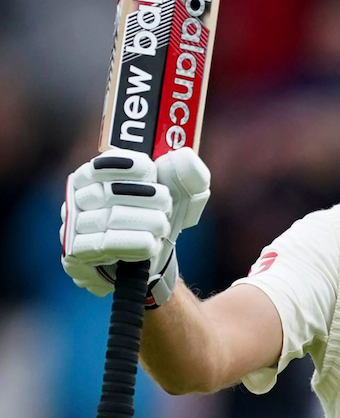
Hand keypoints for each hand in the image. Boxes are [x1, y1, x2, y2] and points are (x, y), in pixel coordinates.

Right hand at [60, 147, 210, 306]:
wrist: (151, 262)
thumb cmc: (159, 218)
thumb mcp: (182, 193)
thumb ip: (189, 172)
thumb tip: (182, 156)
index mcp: (92, 175)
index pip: (103, 164)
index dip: (131, 167)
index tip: (152, 173)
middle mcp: (75, 199)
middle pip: (111, 191)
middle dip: (150, 199)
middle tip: (166, 207)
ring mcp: (71, 227)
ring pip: (112, 218)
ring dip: (149, 223)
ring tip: (161, 228)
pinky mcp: (75, 254)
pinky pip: (109, 244)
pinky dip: (138, 242)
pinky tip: (150, 243)